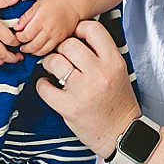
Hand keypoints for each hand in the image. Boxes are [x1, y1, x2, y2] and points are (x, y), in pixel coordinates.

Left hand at [13, 0, 80, 57]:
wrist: (72, 3)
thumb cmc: (55, 2)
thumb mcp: (37, 5)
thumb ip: (26, 17)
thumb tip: (16, 28)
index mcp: (41, 19)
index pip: (26, 35)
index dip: (20, 38)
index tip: (18, 36)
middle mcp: (49, 29)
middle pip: (33, 46)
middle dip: (25, 48)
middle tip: (22, 46)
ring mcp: (57, 36)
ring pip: (42, 51)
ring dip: (33, 52)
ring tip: (29, 48)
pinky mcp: (62, 39)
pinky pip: (50, 50)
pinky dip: (43, 51)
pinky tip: (39, 48)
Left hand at [36, 19, 140, 158]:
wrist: (121, 134)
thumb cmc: (118, 102)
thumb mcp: (118, 72)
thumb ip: (102, 54)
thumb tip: (76, 37)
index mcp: (114, 62)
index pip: (93, 29)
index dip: (79, 29)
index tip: (75, 35)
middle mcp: (99, 74)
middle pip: (69, 44)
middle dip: (61, 48)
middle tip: (61, 55)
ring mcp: (83, 91)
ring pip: (55, 61)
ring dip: (49, 63)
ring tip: (53, 68)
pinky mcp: (69, 107)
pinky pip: (44, 87)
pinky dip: (42, 85)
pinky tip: (48, 86)